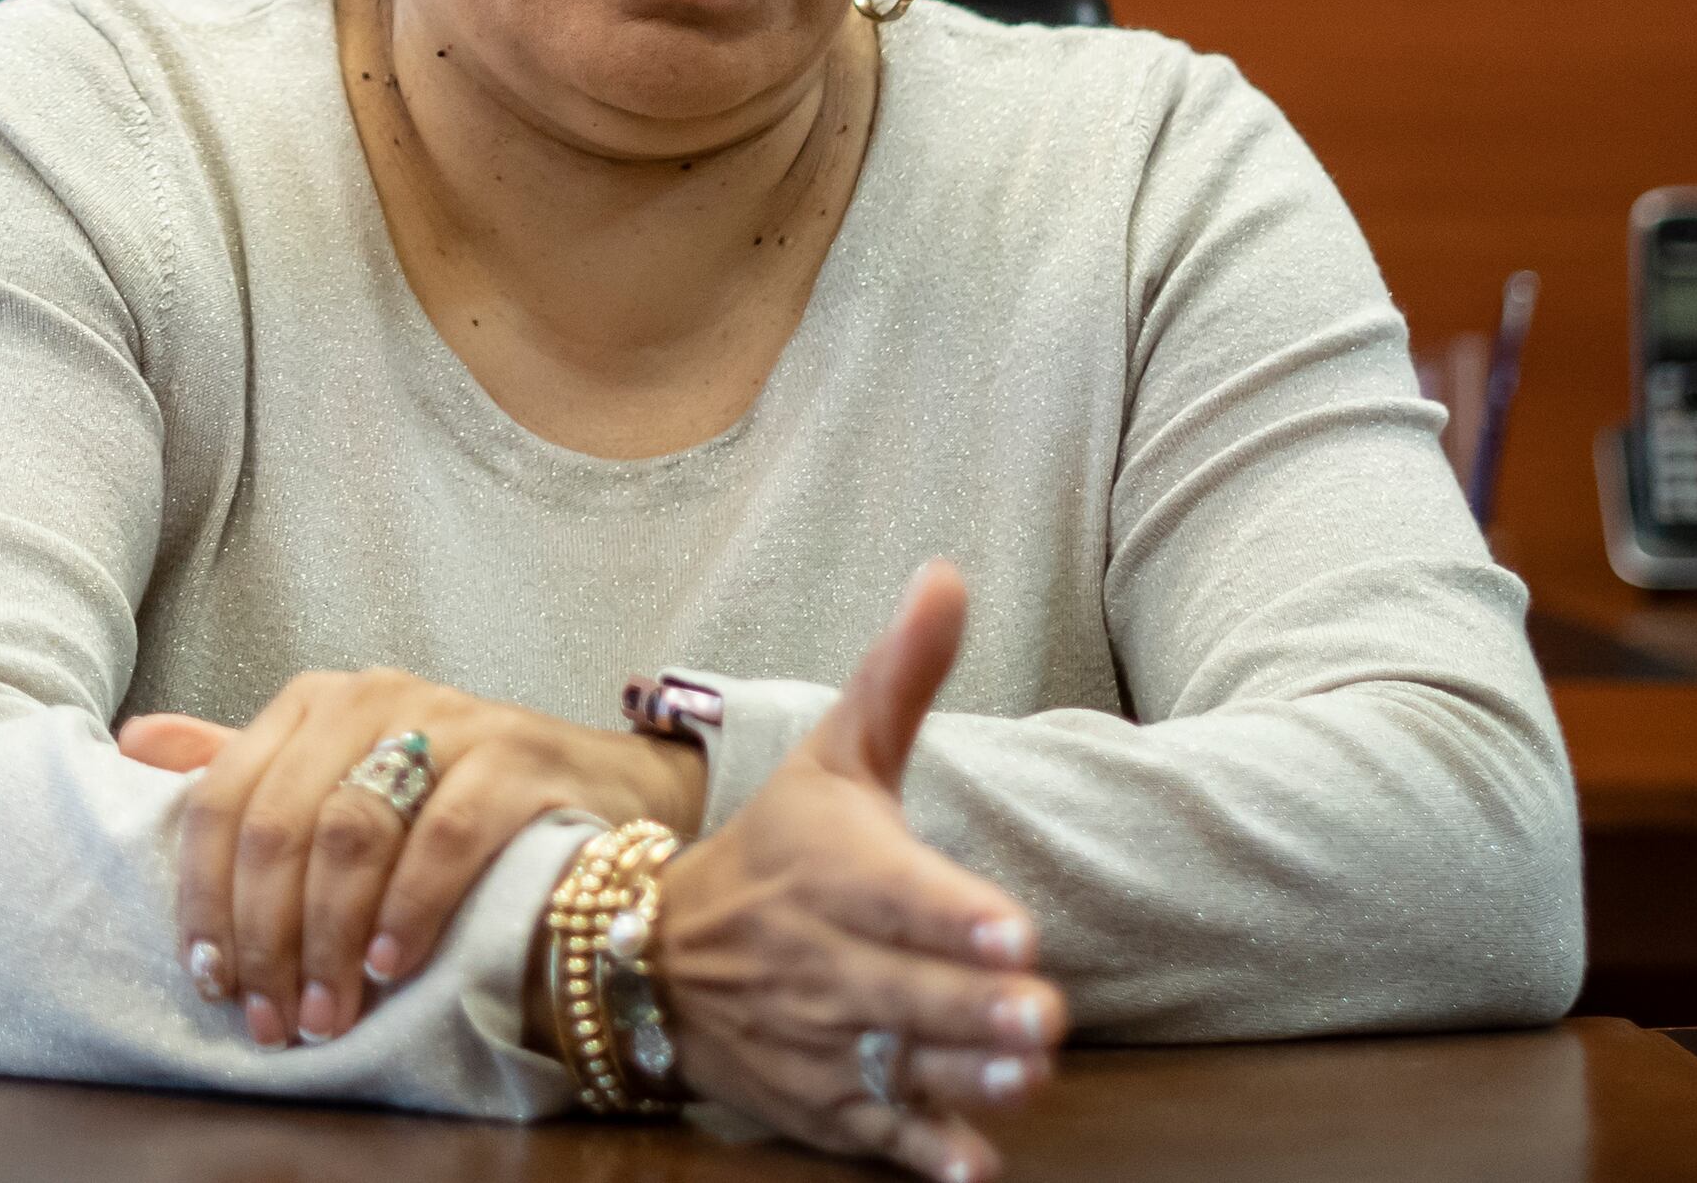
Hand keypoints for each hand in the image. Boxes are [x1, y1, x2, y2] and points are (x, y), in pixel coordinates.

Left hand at [123, 672, 701, 1045]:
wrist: (596, 784)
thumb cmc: (447, 791)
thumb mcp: (337, 770)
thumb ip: (240, 762)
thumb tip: (129, 741)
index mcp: (312, 702)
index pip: (225, 799)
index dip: (208, 898)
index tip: (209, 981)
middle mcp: (372, 695)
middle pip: (282, 823)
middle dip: (267, 936)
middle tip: (272, 1020)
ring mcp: (450, 719)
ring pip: (354, 831)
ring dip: (330, 938)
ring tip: (329, 1014)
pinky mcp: (517, 756)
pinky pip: (447, 835)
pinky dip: (410, 906)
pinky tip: (393, 965)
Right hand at [644, 563, 1064, 1181]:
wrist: (651, 954)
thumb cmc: (775, 848)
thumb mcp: (833, 758)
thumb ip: (900, 677)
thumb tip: (949, 574)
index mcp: (828, 870)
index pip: (892, 894)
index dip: (951, 917)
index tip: (1014, 931)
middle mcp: (817, 958)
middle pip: (901, 989)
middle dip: (970, 1007)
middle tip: (1045, 1016)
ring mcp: (815, 1039)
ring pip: (893, 1066)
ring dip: (961, 1077)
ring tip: (1027, 1078)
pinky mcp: (815, 1103)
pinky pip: (867, 1135)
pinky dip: (916, 1153)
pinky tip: (971, 1168)